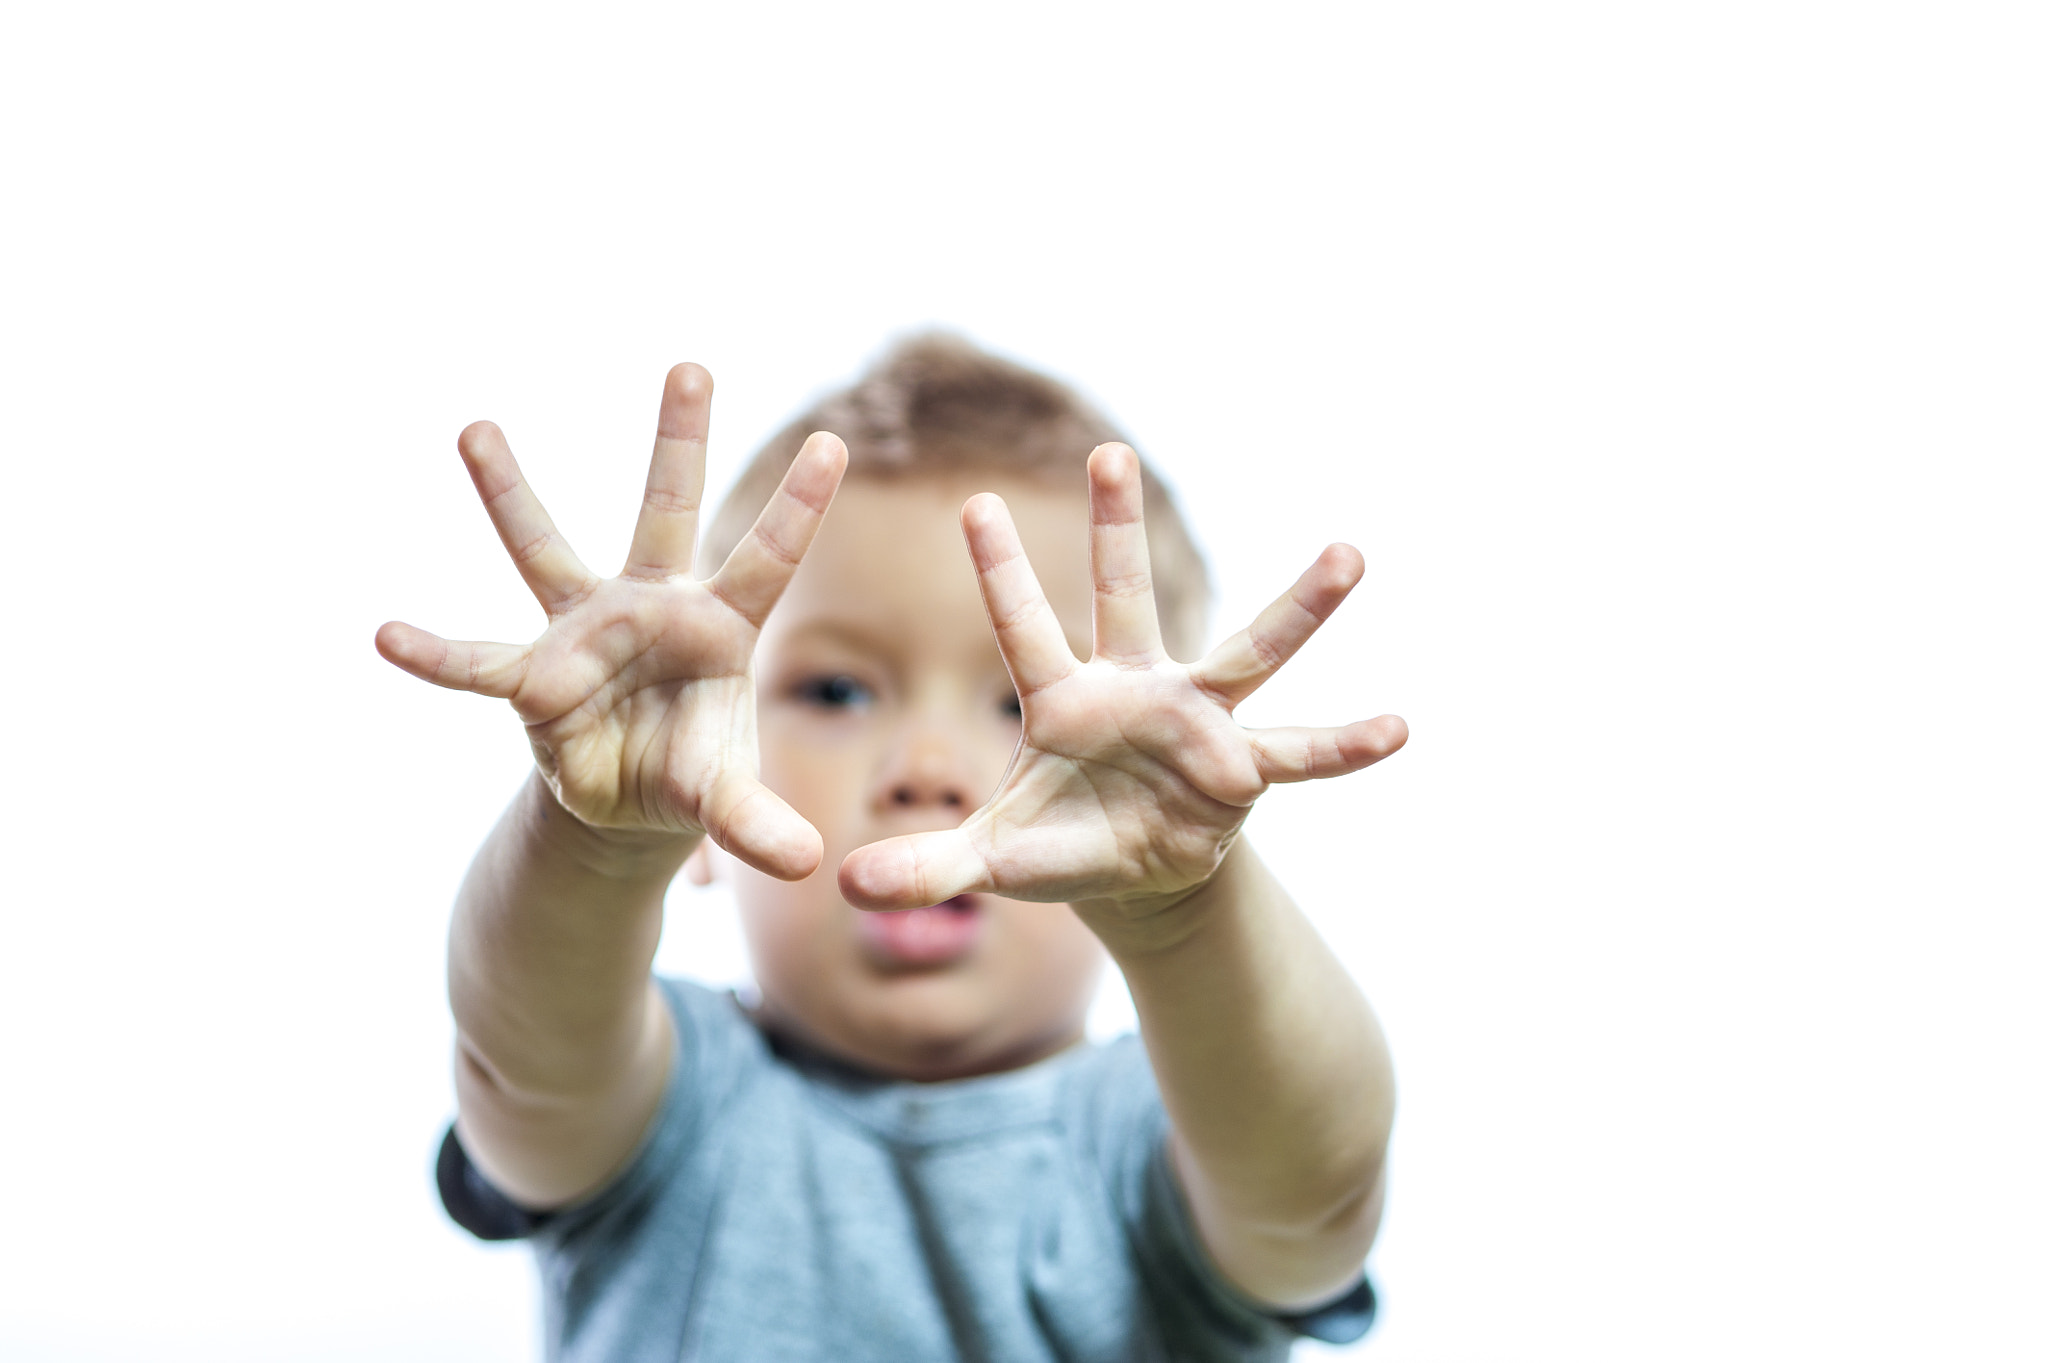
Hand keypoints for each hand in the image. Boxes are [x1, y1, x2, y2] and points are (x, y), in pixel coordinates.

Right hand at [376, 365, 847, 878]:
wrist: (629, 801)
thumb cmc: (690, 774)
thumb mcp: (724, 799)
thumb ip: (756, 820)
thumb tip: (807, 862)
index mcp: (719, 628)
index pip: (766, 558)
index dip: (797, 507)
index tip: (833, 444)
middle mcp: (652, 606)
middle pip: (666, 510)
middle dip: (678, 440)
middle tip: (692, 363)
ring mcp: (585, 628)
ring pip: (546, 548)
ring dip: (510, 491)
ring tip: (475, 427)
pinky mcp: (532, 674)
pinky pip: (478, 662)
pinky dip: (437, 655)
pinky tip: (384, 635)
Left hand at [837, 443, 1405, 925]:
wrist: (1133, 870)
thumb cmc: (1056, 843)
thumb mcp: (988, 860)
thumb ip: (925, 867)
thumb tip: (844, 884)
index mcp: (1062, 702)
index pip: (1022, 626)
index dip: (1000, 569)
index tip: (974, 501)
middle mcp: (1132, 690)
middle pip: (1124, 596)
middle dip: (1114, 528)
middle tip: (1107, 452)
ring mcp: (1195, 722)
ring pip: (1246, 653)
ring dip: (1297, 607)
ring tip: (1350, 552)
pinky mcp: (1242, 769)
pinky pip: (1300, 756)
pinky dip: (1345, 746)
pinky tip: (1399, 728)